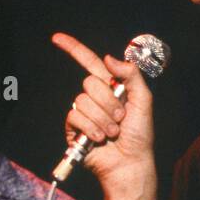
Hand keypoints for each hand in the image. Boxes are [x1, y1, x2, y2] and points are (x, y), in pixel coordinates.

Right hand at [52, 33, 156, 186]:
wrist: (130, 162)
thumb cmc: (139, 134)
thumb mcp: (143, 100)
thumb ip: (130, 76)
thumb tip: (108, 58)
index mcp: (110, 87)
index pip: (89, 62)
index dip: (73, 49)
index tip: (57, 38)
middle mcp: (95, 97)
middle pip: (89, 83)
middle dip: (109, 101)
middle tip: (120, 117)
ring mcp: (83, 112)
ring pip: (84, 101)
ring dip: (102, 119)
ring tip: (112, 132)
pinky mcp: (74, 128)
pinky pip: (76, 116)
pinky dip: (91, 128)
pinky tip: (99, 139)